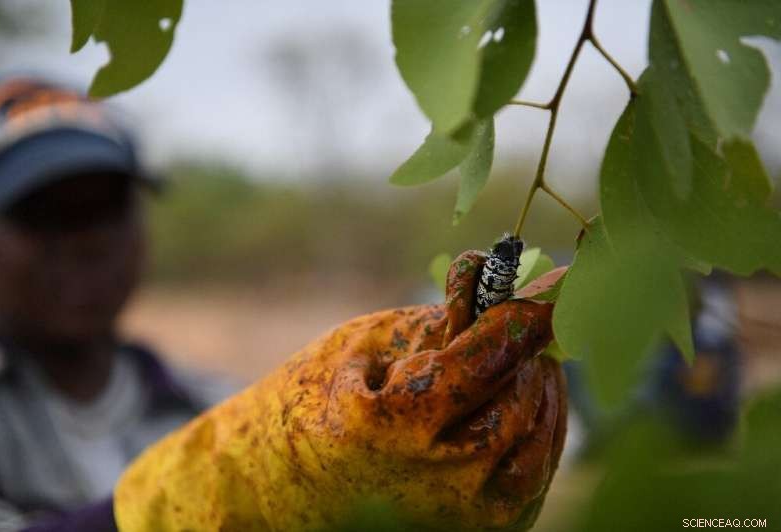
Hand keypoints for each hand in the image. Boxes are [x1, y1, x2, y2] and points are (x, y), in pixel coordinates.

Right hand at [114, 251, 566, 530]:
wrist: (280, 489)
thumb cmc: (315, 403)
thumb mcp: (366, 346)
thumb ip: (437, 322)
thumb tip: (503, 295)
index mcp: (395, 422)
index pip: (489, 356)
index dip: (532, 311)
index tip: (567, 279)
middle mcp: (439, 480)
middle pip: (521, 395)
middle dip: (531, 347)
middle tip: (530, 315)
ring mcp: (464, 518)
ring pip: (540, 437)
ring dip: (540, 385)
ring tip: (524, 355)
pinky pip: (535, 473)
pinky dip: (540, 428)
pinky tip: (523, 397)